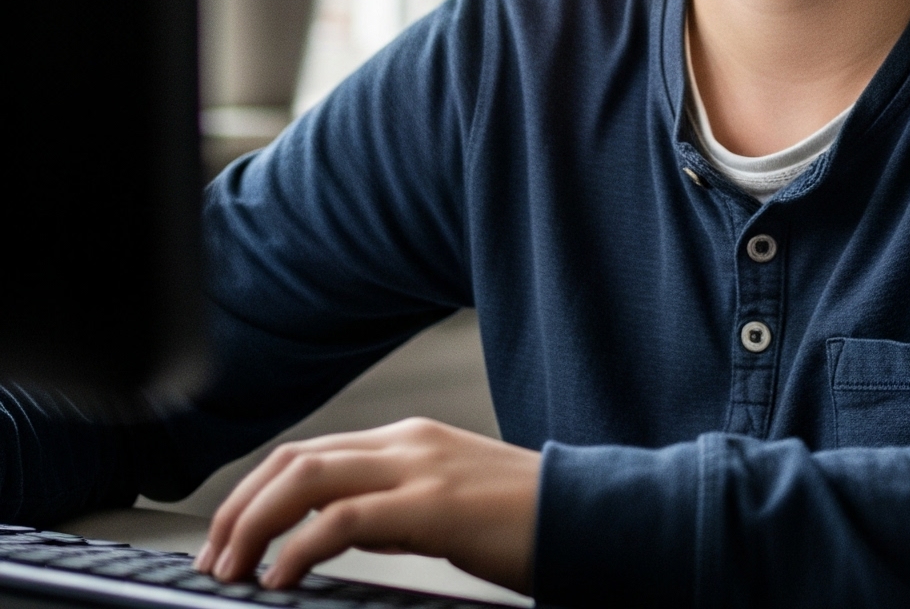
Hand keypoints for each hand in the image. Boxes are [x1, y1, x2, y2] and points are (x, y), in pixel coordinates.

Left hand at [195, 418, 540, 593]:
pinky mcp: (432, 505)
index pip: (308, 453)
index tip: (226, 542)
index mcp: (409, 439)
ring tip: (231, 570)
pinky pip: (343, 520)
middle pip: (294, 459)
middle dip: (239, 510)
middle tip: (212, 560)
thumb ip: (392, 507)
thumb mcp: (444, 502)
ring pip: (306, 478)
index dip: (254, 496)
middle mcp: (407, 442)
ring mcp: (419, 468)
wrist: (587, 512)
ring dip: (254, 526)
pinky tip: (280, 580)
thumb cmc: (521, 518)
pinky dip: (298, 548)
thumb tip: (329, 534)